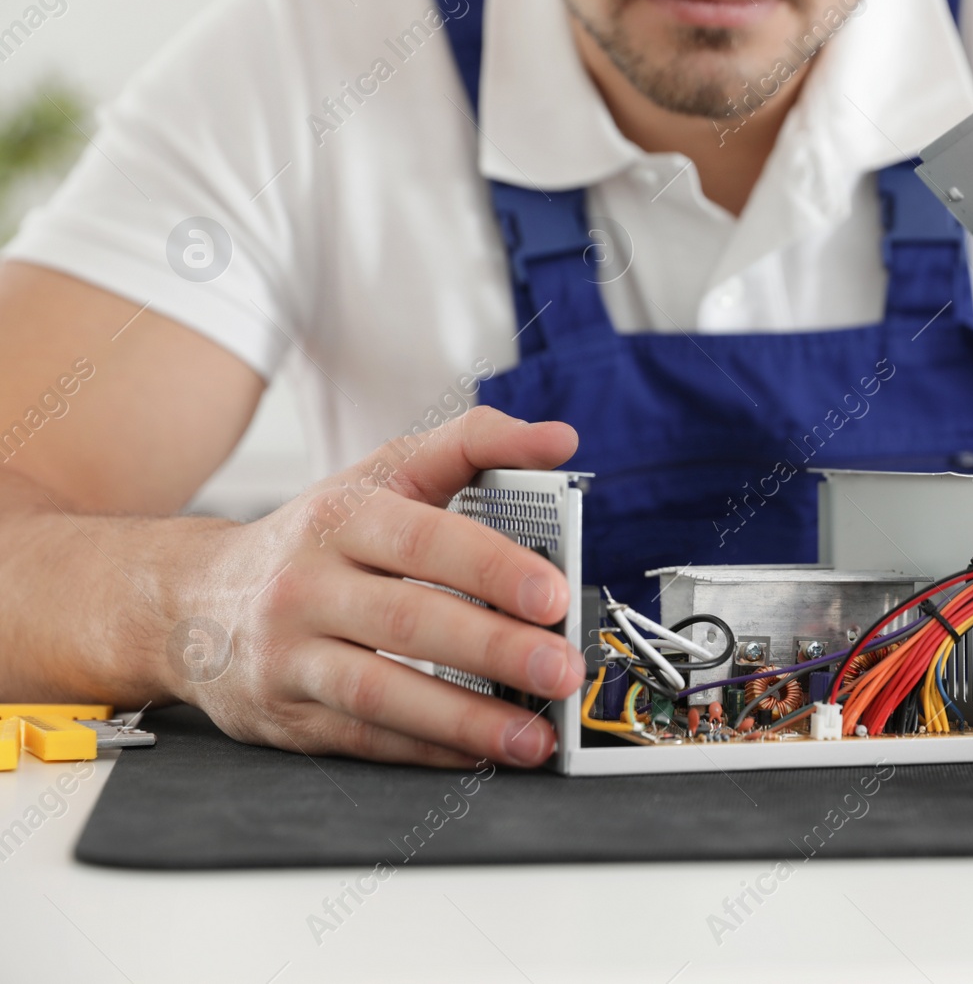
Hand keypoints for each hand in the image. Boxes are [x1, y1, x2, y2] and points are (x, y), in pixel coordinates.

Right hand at [172, 407, 585, 767]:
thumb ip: (471, 446)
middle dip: (494, 649)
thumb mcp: (382, 476)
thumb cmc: (314, 539)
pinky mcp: (283, 715)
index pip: (423, 539)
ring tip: (533, 735)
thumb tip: (558, 440)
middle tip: (561, 669)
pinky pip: (363, 738)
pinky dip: (427, 750)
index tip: (553, 595)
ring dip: (467, 719)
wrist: (189, 599)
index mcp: (342, 517)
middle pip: (409, 619)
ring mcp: (290, 654)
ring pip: (382, 691)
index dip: (492, 568)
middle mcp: (308, 584)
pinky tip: (481, 754)